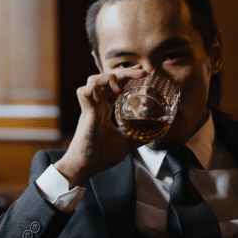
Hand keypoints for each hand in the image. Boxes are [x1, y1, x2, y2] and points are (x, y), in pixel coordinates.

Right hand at [54, 68, 146, 186]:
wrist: (86, 167)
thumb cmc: (100, 156)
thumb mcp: (125, 144)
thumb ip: (138, 138)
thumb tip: (155, 136)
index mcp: (104, 111)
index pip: (115, 87)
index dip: (127, 77)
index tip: (143, 73)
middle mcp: (96, 106)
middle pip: (107, 78)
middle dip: (125, 72)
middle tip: (142, 71)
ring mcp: (89, 108)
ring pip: (93, 79)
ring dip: (108, 78)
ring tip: (119, 88)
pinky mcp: (84, 113)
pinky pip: (83, 92)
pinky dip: (92, 89)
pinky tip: (100, 96)